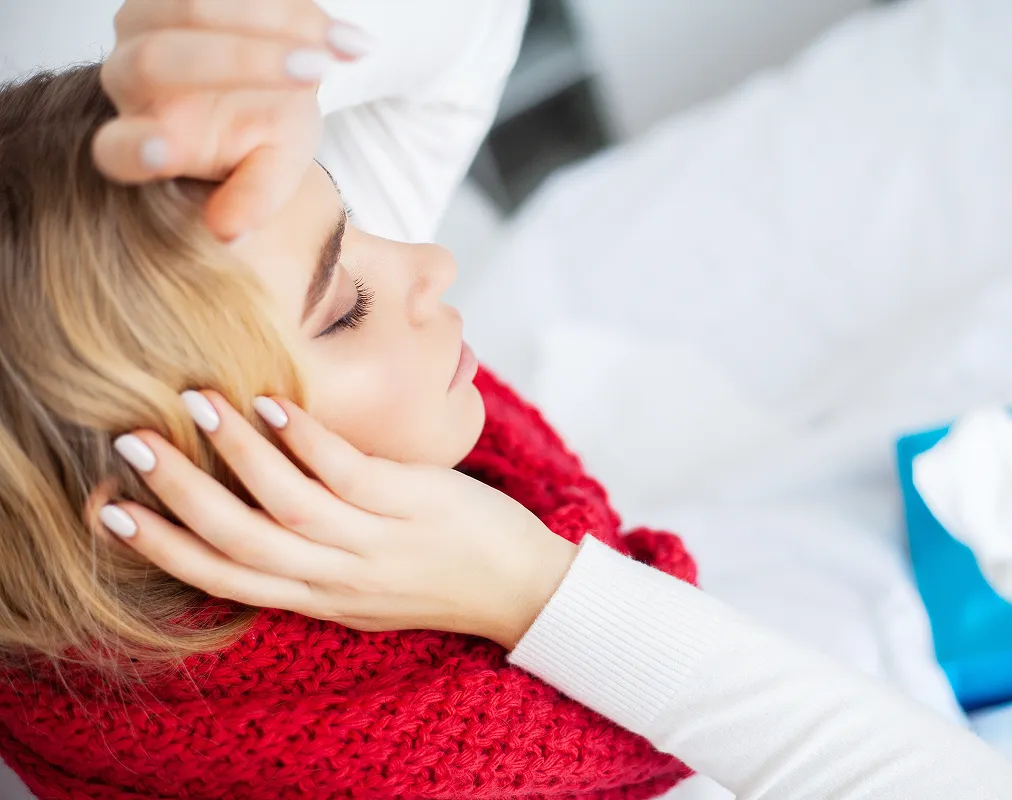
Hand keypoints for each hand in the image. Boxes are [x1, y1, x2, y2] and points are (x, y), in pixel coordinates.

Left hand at [94, 0, 371, 239]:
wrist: (286, 78)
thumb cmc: (268, 134)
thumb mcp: (272, 170)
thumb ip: (253, 198)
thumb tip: (229, 236)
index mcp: (144, 138)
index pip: (118, 149)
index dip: (136, 151)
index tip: (164, 151)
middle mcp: (131, 76)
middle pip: (158, 60)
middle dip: (240, 62)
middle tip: (311, 74)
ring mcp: (149, 20)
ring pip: (193, 8)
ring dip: (269, 26)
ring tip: (332, 56)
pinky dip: (292, 12)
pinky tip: (345, 43)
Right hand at [97, 392, 579, 649]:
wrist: (521, 588)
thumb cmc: (435, 576)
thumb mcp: (361, 586)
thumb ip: (310, 558)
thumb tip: (255, 507)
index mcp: (319, 598)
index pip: (228, 579)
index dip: (166, 548)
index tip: (112, 513)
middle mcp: (338, 578)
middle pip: (241, 541)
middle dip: (180, 495)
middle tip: (132, 446)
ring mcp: (376, 541)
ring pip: (286, 502)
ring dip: (233, 453)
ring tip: (194, 404)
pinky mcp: (412, 504)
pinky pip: (346, 470)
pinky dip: (302, 438)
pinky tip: (269, 403)